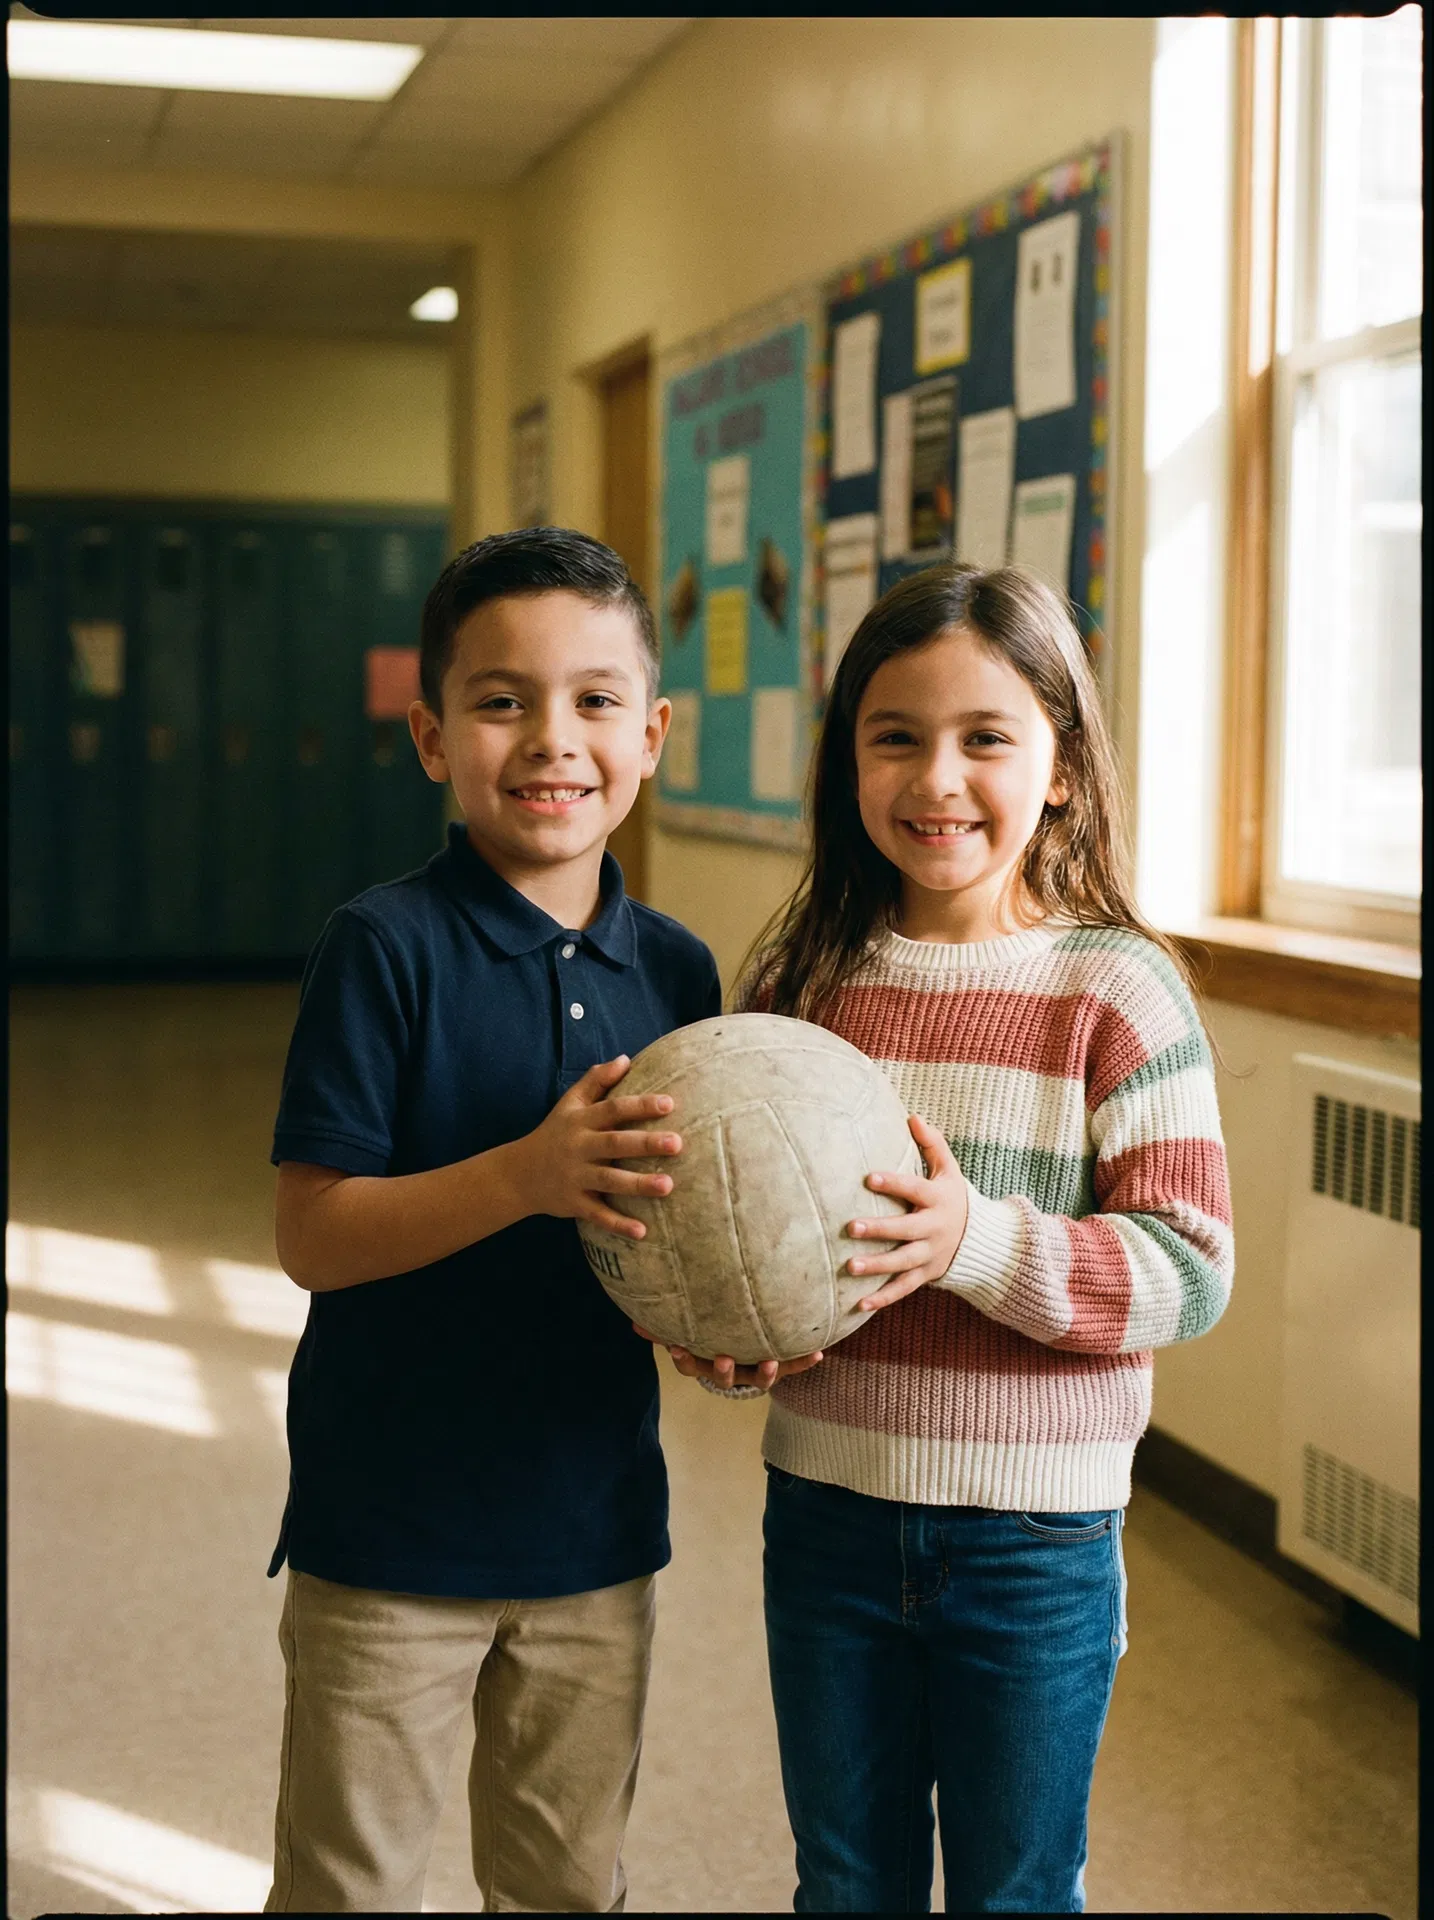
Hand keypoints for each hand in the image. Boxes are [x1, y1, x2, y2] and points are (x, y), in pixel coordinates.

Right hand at [513, 1057, 681, 1239]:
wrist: (518, 1173)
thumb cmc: (555, 1133)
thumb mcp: (569, 1103)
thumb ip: (596, 1080)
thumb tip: (626, 1058)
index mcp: (581, 1121)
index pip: (612, 1109)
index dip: (639, 1105)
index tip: (669, 1103)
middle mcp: (578, 1148)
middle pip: (614, 1144)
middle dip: (645, 1143)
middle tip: (677, 1143)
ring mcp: (575, 1177)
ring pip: (609, 1181)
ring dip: (638, 1184)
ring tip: (668, 1186)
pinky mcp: (573, 1204)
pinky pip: (598, 1215)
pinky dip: (618, 1224)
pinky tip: (643, 1232)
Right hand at [631, 1325, 824, 1390]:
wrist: (745, 1357)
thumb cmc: (712, 1338)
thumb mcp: (689, 1335)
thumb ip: (663, 1329)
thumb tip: (633, 1323)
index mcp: (705, 1362)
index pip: (690, 1364)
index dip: (684, 1359)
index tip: (677, 1348)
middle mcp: (731, 1370)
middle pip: (724, 1376)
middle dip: (724, 1370)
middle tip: (725, 1360)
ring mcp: (755, 1371)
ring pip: (759, 1377)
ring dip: (766, 1371)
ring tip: (770, 1361)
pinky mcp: (779, 1367)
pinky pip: (792, 1366)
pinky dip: (804, 1362)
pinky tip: (818, 1353)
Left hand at [844, 1114, 968, 1311]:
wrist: (979, 1239)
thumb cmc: (952, 1196)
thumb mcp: (949, 1170)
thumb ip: (932, 1144)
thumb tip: (912, 1116)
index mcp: (938, 1199)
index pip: (914, 1189)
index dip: (893, 1183)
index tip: (868, 1178)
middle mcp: (934, 1229)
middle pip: (906, 1230)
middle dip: (880, 1230)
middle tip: (851, 1226)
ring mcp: (930, 1255)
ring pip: (902, 1263)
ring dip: (876, 1266)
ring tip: (849, 1267)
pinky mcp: (925, 1275)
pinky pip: (903, 1288)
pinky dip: (883, 1298)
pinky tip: (858, 1305)